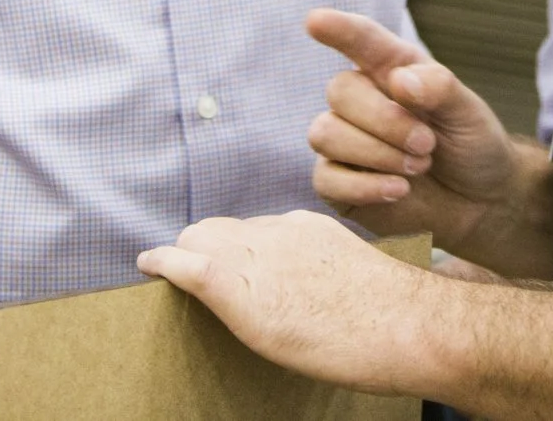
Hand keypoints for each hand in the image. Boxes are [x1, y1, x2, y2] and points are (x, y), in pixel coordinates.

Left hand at [137, 210, 433, 393]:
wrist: (404, 323)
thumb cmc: (395, 316)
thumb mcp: (354, 278)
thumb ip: (323, 274)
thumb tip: (311, 299)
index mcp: (306, 228)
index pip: (253, 229)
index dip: (237, 249)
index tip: (235, 267)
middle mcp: (277, 233)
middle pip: (219, 230)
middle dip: (202, 249)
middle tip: (193, 275)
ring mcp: (255, 256)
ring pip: (200, 242)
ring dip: (183, 259)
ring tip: (168, 273)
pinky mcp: (236, 286)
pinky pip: (185, 265)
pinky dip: (162, 263)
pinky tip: (149, 265)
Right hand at [303, 9, 527, 258]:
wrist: (479, 202)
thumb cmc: (471, 146)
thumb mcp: (469, 112)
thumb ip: (439, 88)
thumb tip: (398, 81)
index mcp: (392, 69)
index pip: (361, 41)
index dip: (338, 29)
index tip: (315, 20)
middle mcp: (361, 100)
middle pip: (340, 91)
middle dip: (386, 120)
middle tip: (427, 144)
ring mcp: (344, 141)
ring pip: (325, 134)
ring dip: (377, 153)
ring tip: (417, 167)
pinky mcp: (338, 183)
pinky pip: (325, 180)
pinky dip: (365, 186)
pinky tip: (398, 190)